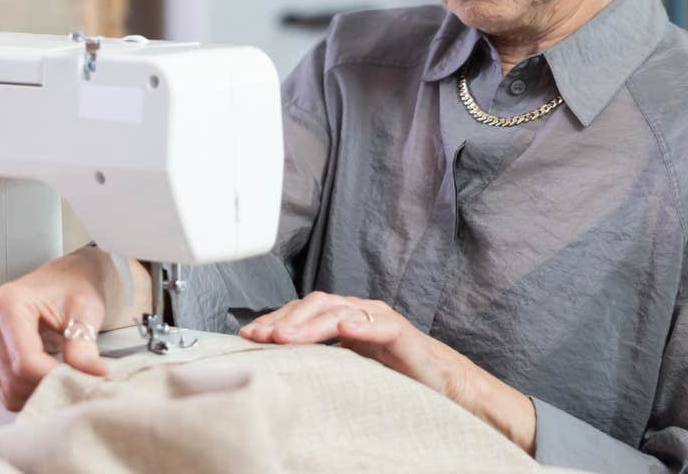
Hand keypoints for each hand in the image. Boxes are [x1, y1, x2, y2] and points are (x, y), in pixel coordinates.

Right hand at [0, 250, 111, 411]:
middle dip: (45, 386)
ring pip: (5, 386)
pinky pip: (0, 385)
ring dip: (34, 391)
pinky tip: (42, 377)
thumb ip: (84, 344)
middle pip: (12, 378)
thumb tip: (90, 374)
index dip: (53, 378)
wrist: (65, 279)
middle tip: (72, 379)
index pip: (25, 362)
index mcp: (7, 304)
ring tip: (58, 377)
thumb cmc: (71, 287)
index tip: (77, 379)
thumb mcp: (86, 310)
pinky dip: (23, 390)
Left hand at [240, 292, 536, 453]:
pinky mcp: (400, 332)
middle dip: (283, 320)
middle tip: (259, 336)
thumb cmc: (392, 373)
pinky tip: (345, 330)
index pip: (301, 311)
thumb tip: (276, 361)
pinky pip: (379, 325)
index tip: (247, 335)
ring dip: (309, 324)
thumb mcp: (347, 364)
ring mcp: (379, 318)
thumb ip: (319, 355)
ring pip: (339, 312)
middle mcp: (358, 311)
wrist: (440, 381)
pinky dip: (361, 326)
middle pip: (314, 306)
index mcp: (342, 317)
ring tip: (286, 336)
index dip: (274, 320)